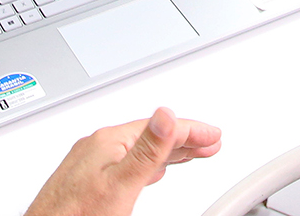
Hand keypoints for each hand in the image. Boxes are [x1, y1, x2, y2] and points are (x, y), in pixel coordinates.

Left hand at [23, 108, 222, 215]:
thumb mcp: (121, 184)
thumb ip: (147, 151)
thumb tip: (166, 113)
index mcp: (108, 142)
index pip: (160, 127)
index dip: (192, 131)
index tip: (213, 136)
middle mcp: (97, 147)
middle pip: (151, 135)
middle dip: (184, 139)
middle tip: (210, 143)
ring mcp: (90, 162)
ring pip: (139, 149)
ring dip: (168, 151)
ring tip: (190, 154)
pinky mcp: (85, 179)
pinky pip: (127, 162)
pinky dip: (149, 163)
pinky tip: (151, 172)